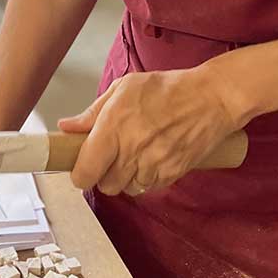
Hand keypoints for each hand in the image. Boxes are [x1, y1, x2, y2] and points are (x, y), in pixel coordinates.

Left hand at [58, 66, 243, 195]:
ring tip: (135, 154)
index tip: (82, 167)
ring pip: (127, 189)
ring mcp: (153, 165)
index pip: (85, 172)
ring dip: (126, 177)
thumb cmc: (166, 88)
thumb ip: (92, 113)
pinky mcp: (172, 174)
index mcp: (113, 127)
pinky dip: (147, 178)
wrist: (211, 98)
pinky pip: (149, 187)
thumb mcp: (123, 88)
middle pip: (105, 186)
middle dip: (103, 174)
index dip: (80, 174)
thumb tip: (66, 127)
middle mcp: (131, 150)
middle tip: (111, 156)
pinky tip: (152, 157)